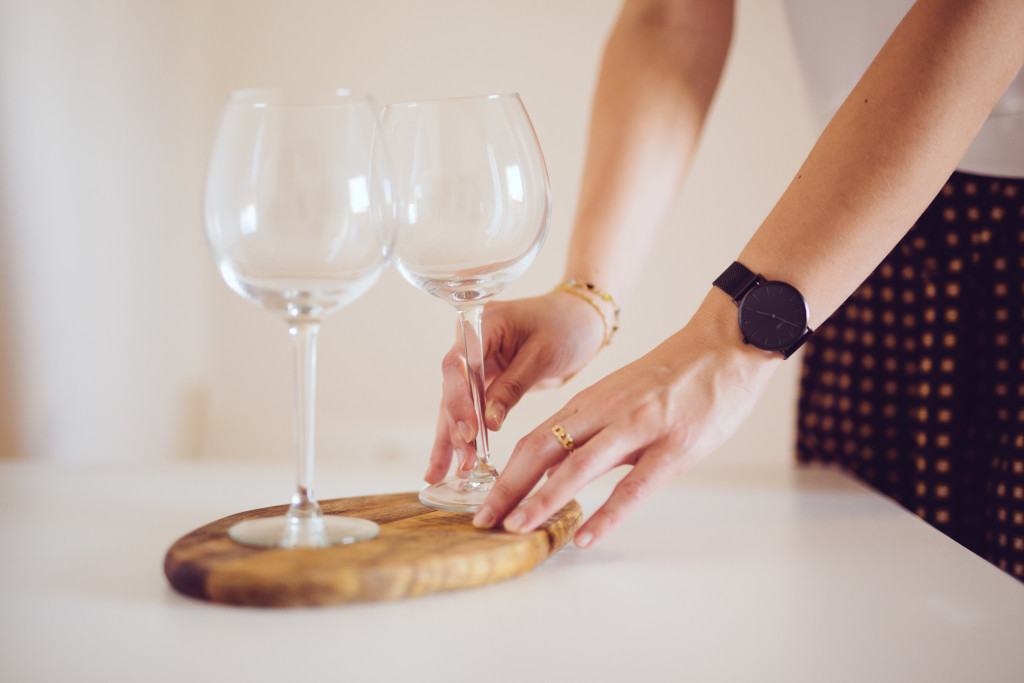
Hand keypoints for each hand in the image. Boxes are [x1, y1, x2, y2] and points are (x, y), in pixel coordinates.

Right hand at [425, 289, 609, 482]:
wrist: (581, 319)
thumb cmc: (567, 327)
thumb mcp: (542, 356)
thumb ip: (512, 387)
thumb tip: (487, 422)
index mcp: (482, 324)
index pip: (459, 364)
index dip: (459, 401)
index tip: (470, 432)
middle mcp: (471, 342)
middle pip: (452, 387)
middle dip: (454, 428)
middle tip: (463, 462)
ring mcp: (476, 362)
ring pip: (455, 403)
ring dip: (450, 438)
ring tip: (438, 473)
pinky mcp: (485, 379)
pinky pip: (470, 408)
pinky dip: (464, 434)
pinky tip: (452, 461)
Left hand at [471, 296, 780, 547]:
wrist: (726, 346)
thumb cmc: (676, 375)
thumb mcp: (623, 397)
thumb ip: (592, 432)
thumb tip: (559, 474)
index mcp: (590, 402)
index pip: (534, 441)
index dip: (505, 474)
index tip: (485, 502)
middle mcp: (604, 412)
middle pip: (542, 451)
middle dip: (508, 488)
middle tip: (483, 521)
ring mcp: (638, 428)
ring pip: (577, 467)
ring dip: (542, 500)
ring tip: (516, 529)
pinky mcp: (673, 447)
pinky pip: (633, 487)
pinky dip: (605, 514)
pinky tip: (586, 537)